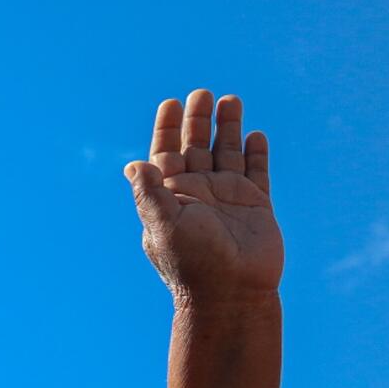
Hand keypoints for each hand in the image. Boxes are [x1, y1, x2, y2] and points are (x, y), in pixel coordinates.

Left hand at [125, 91, 281, 301]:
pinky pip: (256, 171)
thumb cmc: (192, 263)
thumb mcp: (164, 225)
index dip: (167, 129)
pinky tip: (255, 136)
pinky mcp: (255, 205)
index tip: (170, 103)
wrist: (230, 294)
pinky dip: (256, 153)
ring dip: (228, 127)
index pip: (165, 154)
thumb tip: (132, 165)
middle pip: (196, 146)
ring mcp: (227, 198)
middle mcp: (198, 194)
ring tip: (230, 99)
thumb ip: (150, 193)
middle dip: (197, 120)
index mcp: (171, 197)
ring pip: (227, 153)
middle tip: (201, 93)